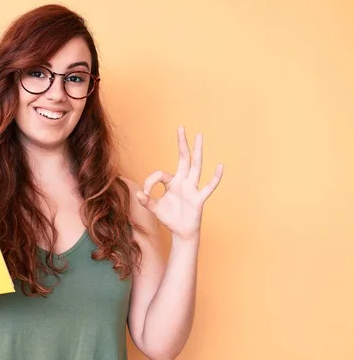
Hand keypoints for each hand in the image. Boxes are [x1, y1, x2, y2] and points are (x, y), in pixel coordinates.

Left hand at [137, 126, 222, 240]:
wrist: (181, 232)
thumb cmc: (169, 218)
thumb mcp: (155, 209)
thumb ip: (146, 201)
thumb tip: (139, 194)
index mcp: (172, 182)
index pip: (160, 174)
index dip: (149, 182)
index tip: (144, 194)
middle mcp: (183, 182)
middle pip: (183, 159)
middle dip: (181, 144)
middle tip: (181, 128)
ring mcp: (192, 188)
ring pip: (196, 167)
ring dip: (197, 152)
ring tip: (199, 136)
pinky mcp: (198, 198)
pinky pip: (208, 187)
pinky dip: (215, 178)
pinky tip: (220, 166)